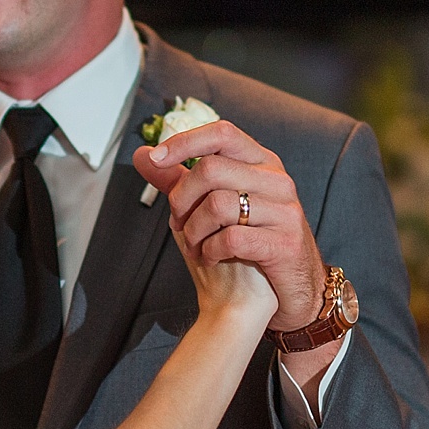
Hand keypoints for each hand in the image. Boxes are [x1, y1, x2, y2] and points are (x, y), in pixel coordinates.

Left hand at [136, 120, 325, 331]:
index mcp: (261, 163)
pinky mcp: (284, 243)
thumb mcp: (209, 208)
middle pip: (211, 169)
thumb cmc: (243, 247)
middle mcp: (277, 181)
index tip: (157, 158)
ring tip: (195, 246)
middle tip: (178, 223)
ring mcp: (285, 211)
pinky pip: (231, 238)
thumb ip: (177, 180)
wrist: (281, 294)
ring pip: (217, 204)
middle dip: (181, 199)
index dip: (185, 142)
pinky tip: (211, 258)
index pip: (222, 133)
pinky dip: (210, 251)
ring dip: (193, 231)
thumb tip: (143, 154)